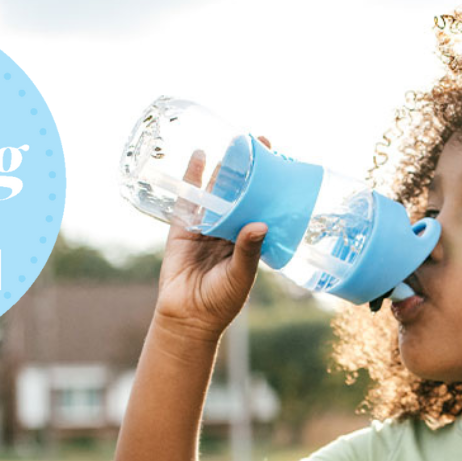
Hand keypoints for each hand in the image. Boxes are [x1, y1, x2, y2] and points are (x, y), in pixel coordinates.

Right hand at [152, 136, 273, 341]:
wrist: (187, 318)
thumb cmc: (221, 302)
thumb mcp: (241, 275)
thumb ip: (248, 250)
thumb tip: (260, 224)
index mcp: (248, 241)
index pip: (261, 206)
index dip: (267, 185)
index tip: (278, 160)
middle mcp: (229, 232)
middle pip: (239, 194)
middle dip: (246, 170)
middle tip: (255, 142)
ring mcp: (205, 229)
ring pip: (216, 194)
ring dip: (223, 169)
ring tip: (231, 144)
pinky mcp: (182, 230)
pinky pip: (189, 200)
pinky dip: (192, 178)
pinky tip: (199, 155)